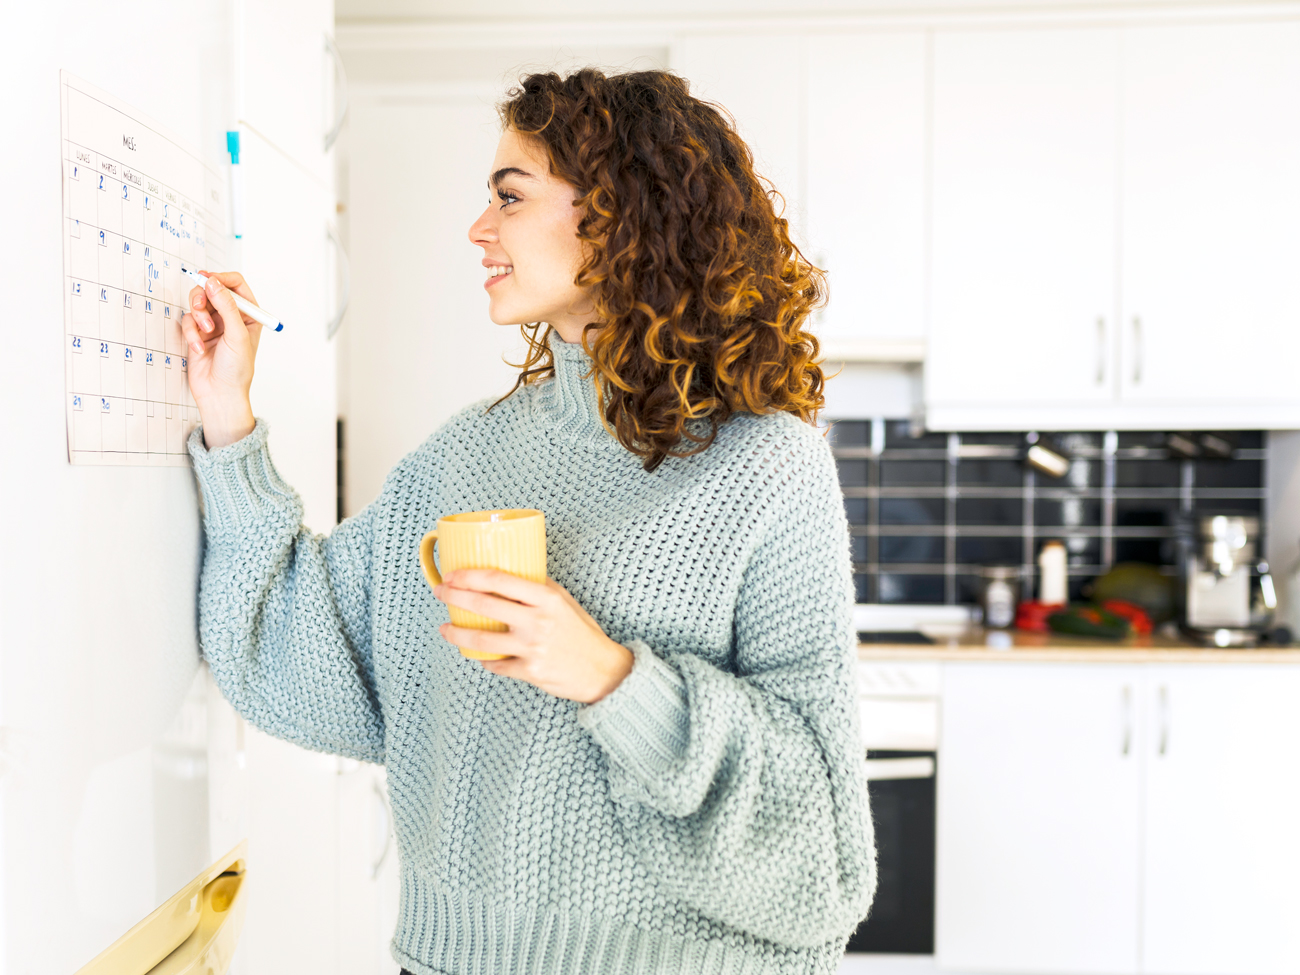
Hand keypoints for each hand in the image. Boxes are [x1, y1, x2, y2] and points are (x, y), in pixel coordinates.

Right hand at [178, 271, 260, 448]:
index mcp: (248, 315)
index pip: (235, 284)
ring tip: (204, 332)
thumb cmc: (236, 369)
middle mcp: (231, 317)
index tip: (207, 280)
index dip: (221, 279)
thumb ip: (226, 306)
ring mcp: (213, 325)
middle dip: (203, 297)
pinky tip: (199, 348)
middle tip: (200, 306)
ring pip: (197, 304)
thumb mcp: (236, 335)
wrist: (220, 394)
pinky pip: (187, 321)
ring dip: (197, 316)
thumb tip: (213, 282)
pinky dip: (190, 333)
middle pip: (212, 290)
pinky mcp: (197, 334)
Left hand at [433, 570, 633, 703]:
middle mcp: (537, 621)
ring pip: (482, 641)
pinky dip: (484, 661)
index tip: (453, 574)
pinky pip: (496, 665)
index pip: (500, 580)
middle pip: (484, 606)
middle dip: (455, 597)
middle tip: (440, 593)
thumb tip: (510, 572)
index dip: (470, 575)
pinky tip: (477, 655)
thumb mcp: (564, 601)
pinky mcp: (530, 672)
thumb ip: (539, 587)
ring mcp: (532, 648)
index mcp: (546, 598)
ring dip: (457, 634)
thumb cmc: (582, 632)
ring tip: (445, 628)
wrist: (602, 671)